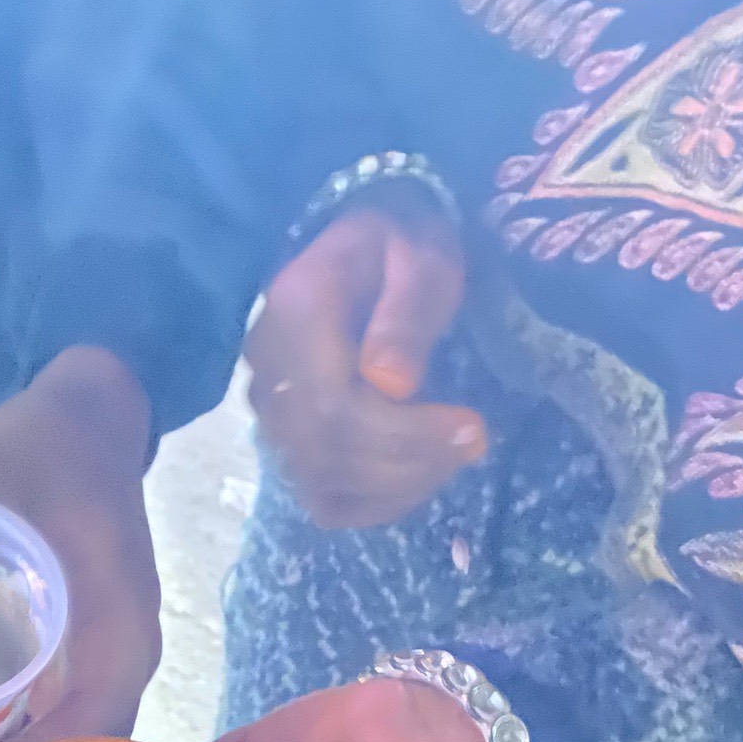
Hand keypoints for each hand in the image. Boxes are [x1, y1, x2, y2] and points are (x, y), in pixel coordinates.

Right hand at [247, 189, 485, 527]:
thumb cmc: (401, 239)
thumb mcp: (421, 255)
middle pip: (326, 453)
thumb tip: (392, 385)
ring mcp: (270, 411)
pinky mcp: (287, 440)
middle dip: (409, 463)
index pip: (333, 405)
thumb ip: (407, 312)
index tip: (471, 427)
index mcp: (295, 312)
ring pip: (322, 484)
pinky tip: (418, 476)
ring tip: (452, 455)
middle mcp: (268, 370)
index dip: (404, 434)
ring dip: (397, 486)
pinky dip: (374, 503)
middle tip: (474, 442)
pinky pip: (324, 499)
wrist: (362, 245)